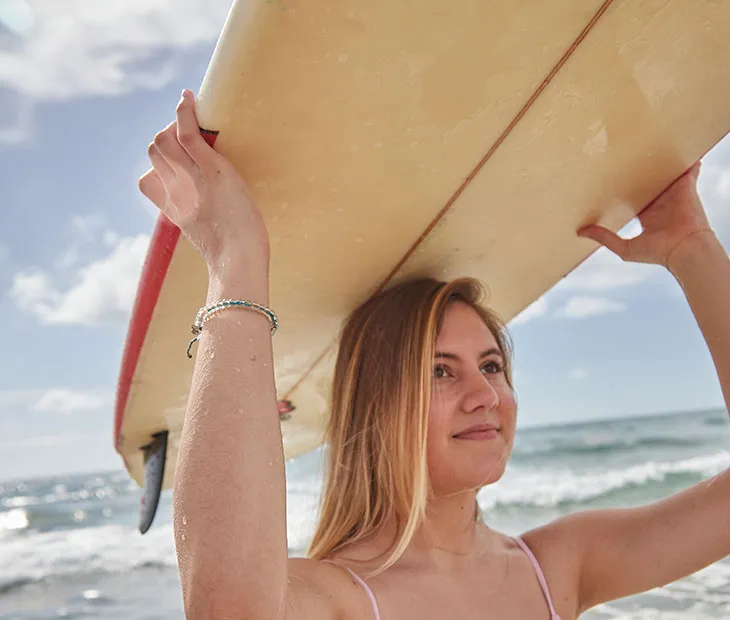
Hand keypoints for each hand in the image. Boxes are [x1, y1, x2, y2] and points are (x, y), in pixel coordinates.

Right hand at [138, 89, 269, 274]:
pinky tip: (188, 99)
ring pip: (165, 140)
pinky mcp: (211, 170)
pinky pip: (187, 134)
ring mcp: (190, 179)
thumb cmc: (235, 257)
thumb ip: (206, 222)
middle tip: (193, 137)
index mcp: (172, 211)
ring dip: (177, 123)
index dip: (160, 167)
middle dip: (168, 138)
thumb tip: (217, 210)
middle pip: (155, 152)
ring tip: (194, 119)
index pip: (148, 180)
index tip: (179, 161)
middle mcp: (175, 191)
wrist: (238, 261)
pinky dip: (184, 112)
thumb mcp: (212, 238)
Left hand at [577, 161, 713, 269]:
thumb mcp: (624, 247)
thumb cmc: (658, 253)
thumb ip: (604, 237)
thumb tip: (581, 232)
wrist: (684, 250)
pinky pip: (688, 171)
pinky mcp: (686, 187)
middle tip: (625, 155)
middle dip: (640, 171)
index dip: (623, 188)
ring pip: (665, 174)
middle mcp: (661, 203)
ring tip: (651, 144)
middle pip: (648, 183)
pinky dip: (688, 161)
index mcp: (647, 216)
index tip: (610, 178)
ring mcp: (674, 195)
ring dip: (662, 162)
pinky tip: (685, 148)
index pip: (633, 198)